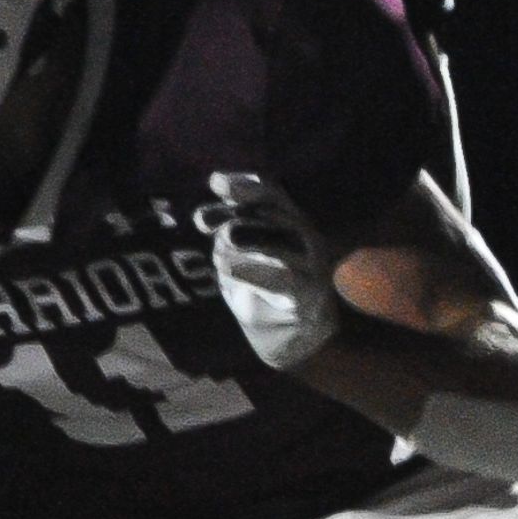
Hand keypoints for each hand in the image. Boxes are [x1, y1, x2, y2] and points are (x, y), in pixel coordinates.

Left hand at [207, 172, 340, 367]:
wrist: (285, 335)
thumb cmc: (260, 286)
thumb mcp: (235, 254)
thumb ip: (225, 231)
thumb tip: (204, 215)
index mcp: (288, 220)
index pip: (272, 192)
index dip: (247, 185)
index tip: (215, 183)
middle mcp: (305, 237)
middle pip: (278, 213)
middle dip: (241, 213)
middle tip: (205, 221)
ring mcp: (313, 266)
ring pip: (286, 242)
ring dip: (250, 240)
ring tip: (220, 245)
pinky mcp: (309, 296)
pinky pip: (286, 281)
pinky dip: (256, 272)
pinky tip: (228, 267)